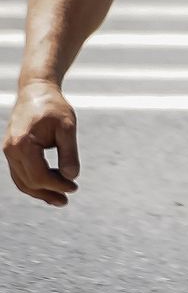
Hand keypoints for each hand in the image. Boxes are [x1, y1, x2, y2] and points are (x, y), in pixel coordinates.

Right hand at [6, 79, 79, 205]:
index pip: (39, 175)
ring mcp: (8, 151)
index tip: (74, 187)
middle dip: (48, 193)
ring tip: (59, 200)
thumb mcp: (68, 128)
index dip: (57, 186)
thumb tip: (72, 176)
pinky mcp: (11, 151)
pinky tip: (48, 189)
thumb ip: (69, 152)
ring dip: (40, 192)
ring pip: (21, 181)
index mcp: (22, 144)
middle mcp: (10, 150)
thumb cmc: (54, 107)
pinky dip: (33, 183)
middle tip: (67, 200)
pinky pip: (20, 173)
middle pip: (28, 182)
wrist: (36, 91)